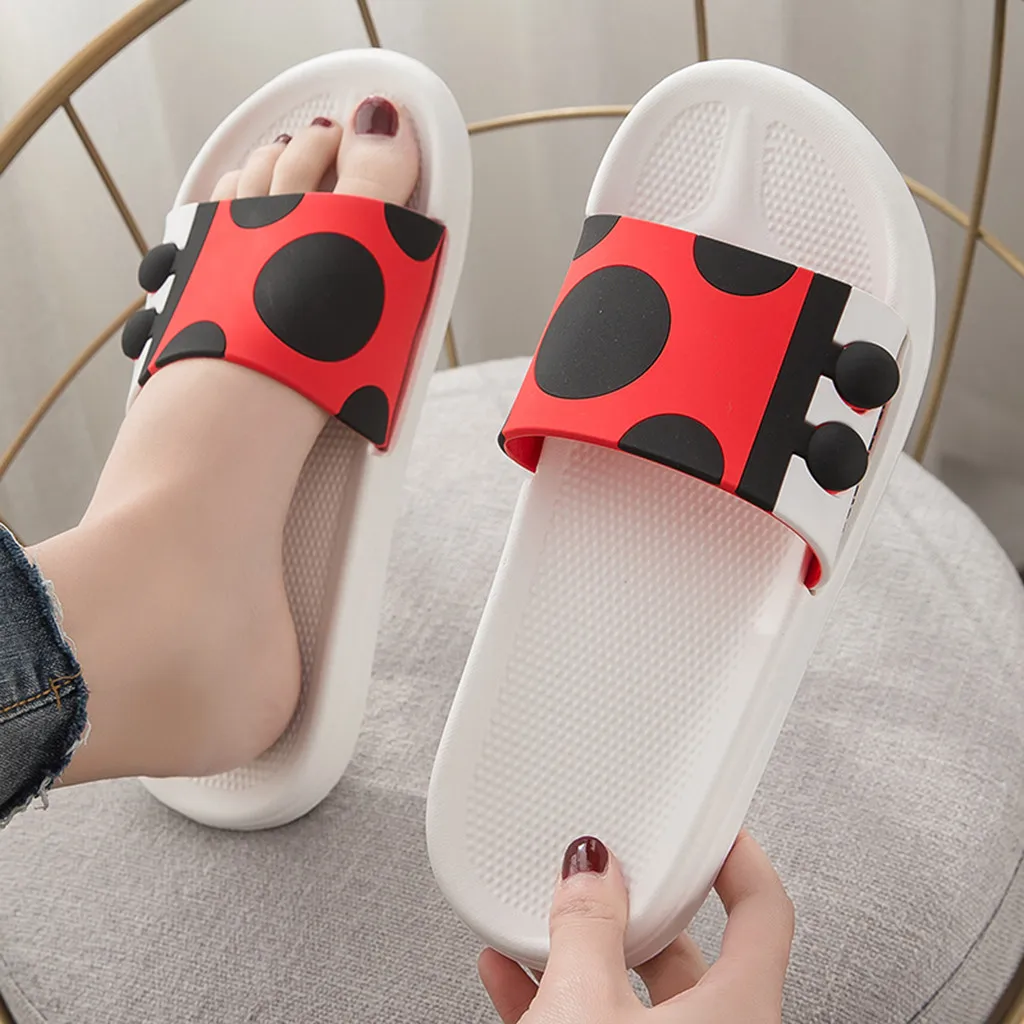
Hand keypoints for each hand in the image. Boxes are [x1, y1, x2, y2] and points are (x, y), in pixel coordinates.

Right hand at [479, 830, 792, 1022]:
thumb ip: (587, 927)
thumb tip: (591, 871)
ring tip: (540, 921)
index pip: (764, 911)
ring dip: (585, 953)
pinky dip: (560, 1000)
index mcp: (739, 1012)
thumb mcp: (584, 1009)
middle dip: (638, 908)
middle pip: (690, 951)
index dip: (739, 858)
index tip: (711, 827)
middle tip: (607, 873)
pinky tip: (511, 979)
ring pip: (636, 996)